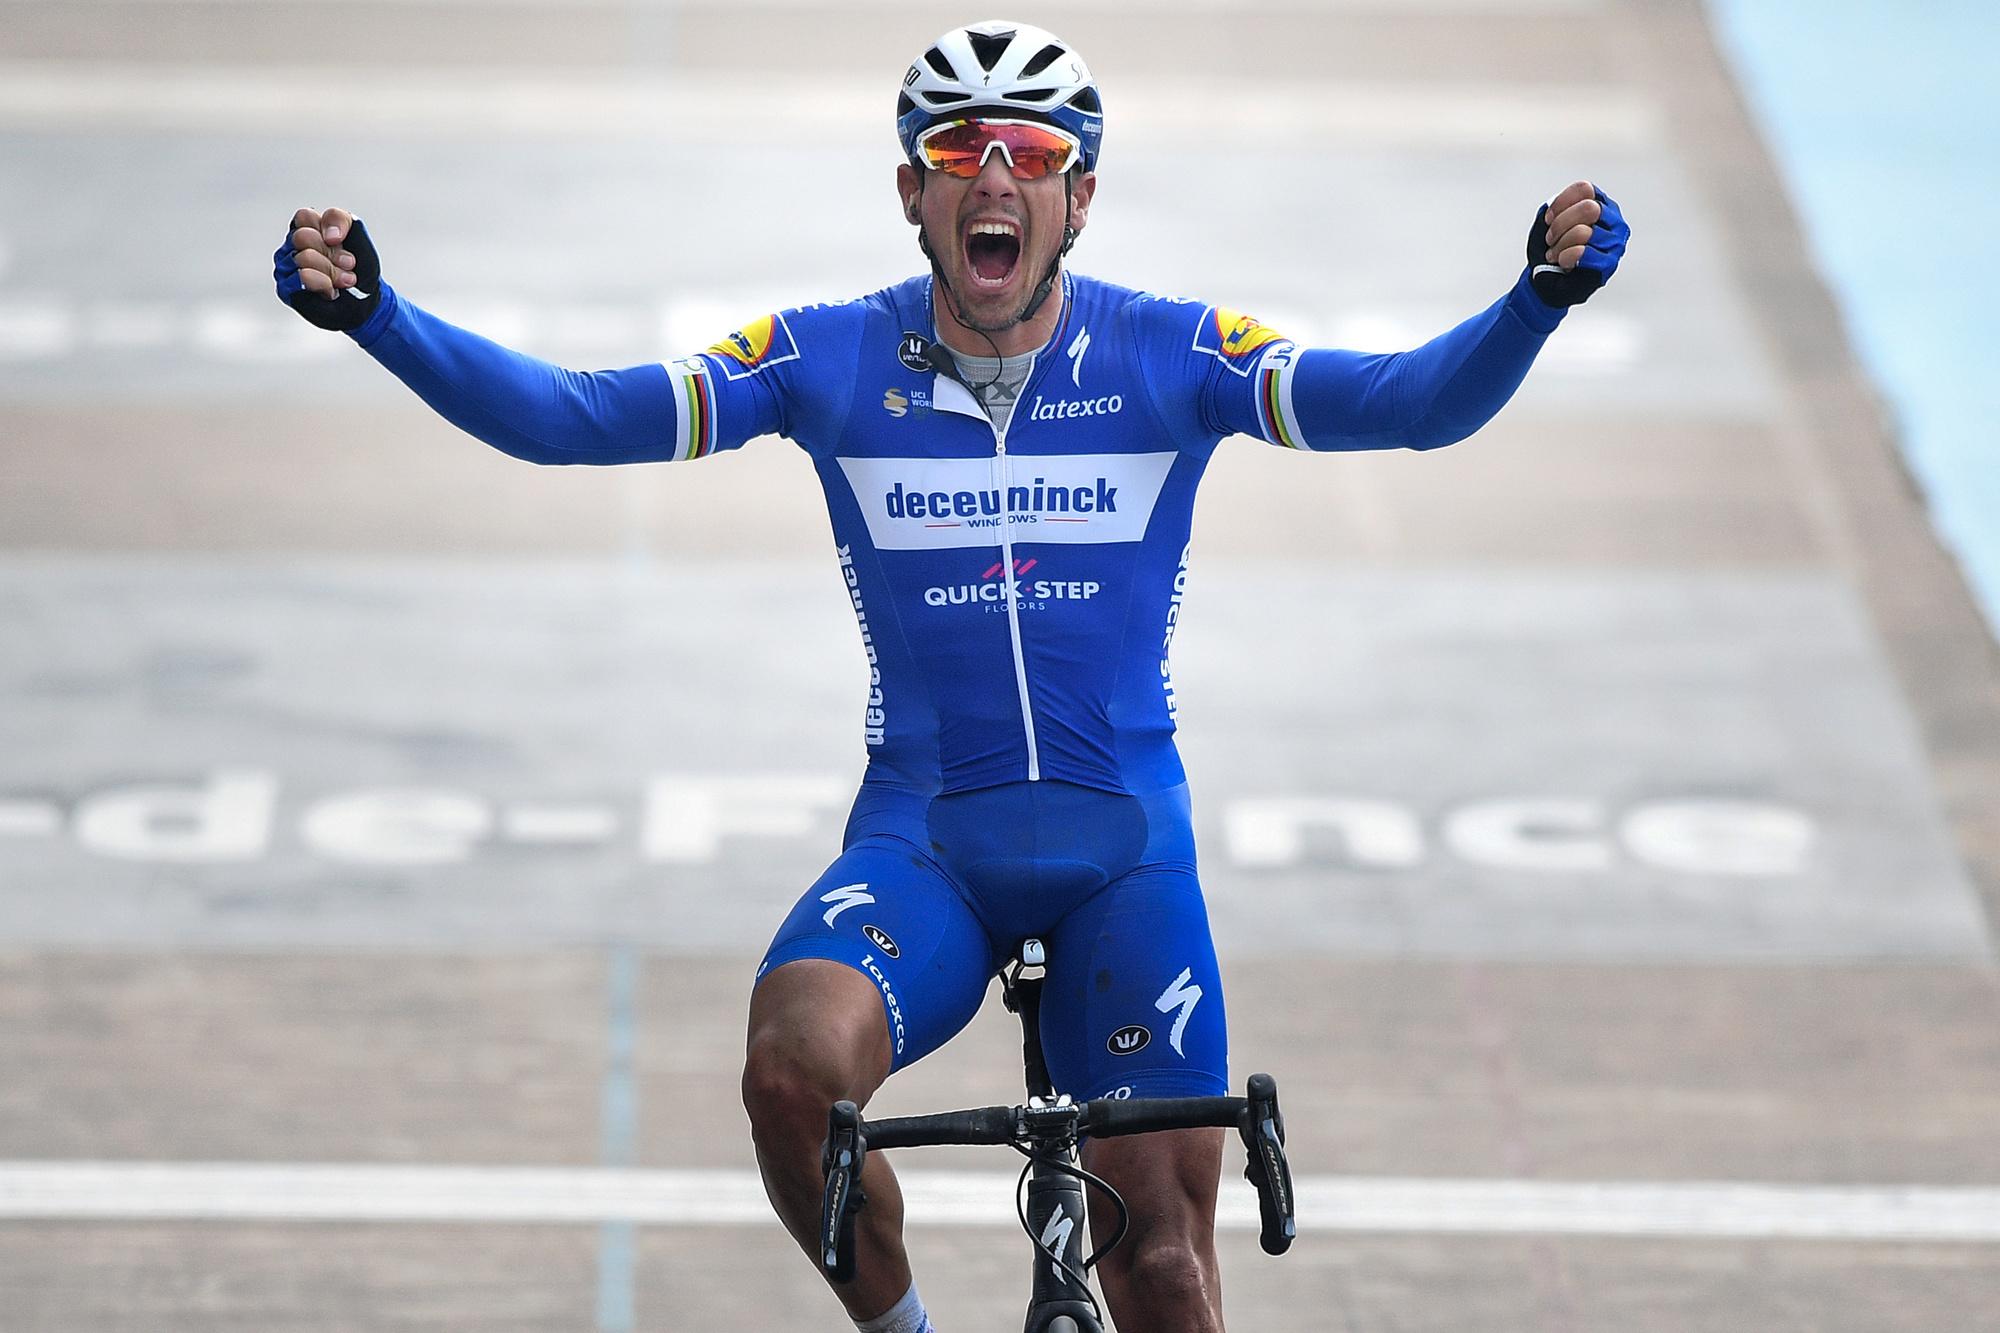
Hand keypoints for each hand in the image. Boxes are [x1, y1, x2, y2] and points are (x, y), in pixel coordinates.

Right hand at [274, 207, 383, 331]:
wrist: (365, 300)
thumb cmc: (358, 268)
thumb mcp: (358, 235)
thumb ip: (341, 220)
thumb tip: (329, 235)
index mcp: (306, 229)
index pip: (304, 217)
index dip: (328, 230)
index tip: (341, 242)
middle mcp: (292, 246)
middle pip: (303, 237)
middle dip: (331, 252)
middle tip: (347, 264)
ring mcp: (286, 267)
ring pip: (303, 258)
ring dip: (332, 271)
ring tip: (343, 279)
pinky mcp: (286, 288)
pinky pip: (303, 278)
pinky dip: (324, 283)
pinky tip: (331, 289)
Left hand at [1526, 181, 1627, 308]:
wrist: (1548, 278)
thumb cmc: (1553, 247)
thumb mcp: (1549, 220)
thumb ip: (1558, 206)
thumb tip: (1562, 206)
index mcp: (1601, 203)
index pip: (1585, 189)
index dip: (1561, 203)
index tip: (1548, 219)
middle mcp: (1613, 220)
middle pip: (1589, 208)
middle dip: (1561, 224)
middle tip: (1551, 239)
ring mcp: (1614, 242)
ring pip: (1585, 232)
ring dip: (1561, 244)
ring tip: (1555, 253)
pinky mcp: (1609, 263)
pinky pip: (1584, 252)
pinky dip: (1566, 257)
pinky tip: (1563, 262)